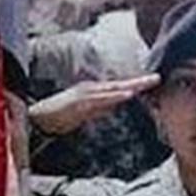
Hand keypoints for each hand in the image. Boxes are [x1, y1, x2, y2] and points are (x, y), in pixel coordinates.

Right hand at [28, 74, 160, 134]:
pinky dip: (115, 96)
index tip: (152, 83)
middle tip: (157, 78)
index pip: (119, 88)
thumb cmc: (59, 115)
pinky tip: (127, 95)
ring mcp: (85, 94)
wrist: (38, 118)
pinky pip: (101, 99)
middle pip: (119, 85)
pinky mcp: (80, 101)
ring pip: (112, 90)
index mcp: (94, 92)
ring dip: (129, 86)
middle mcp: (91, 89)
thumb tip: (113, 107)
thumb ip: (98, 109)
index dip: (135, 85)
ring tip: (146, 84)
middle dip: (138, 82)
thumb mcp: (84, 113)